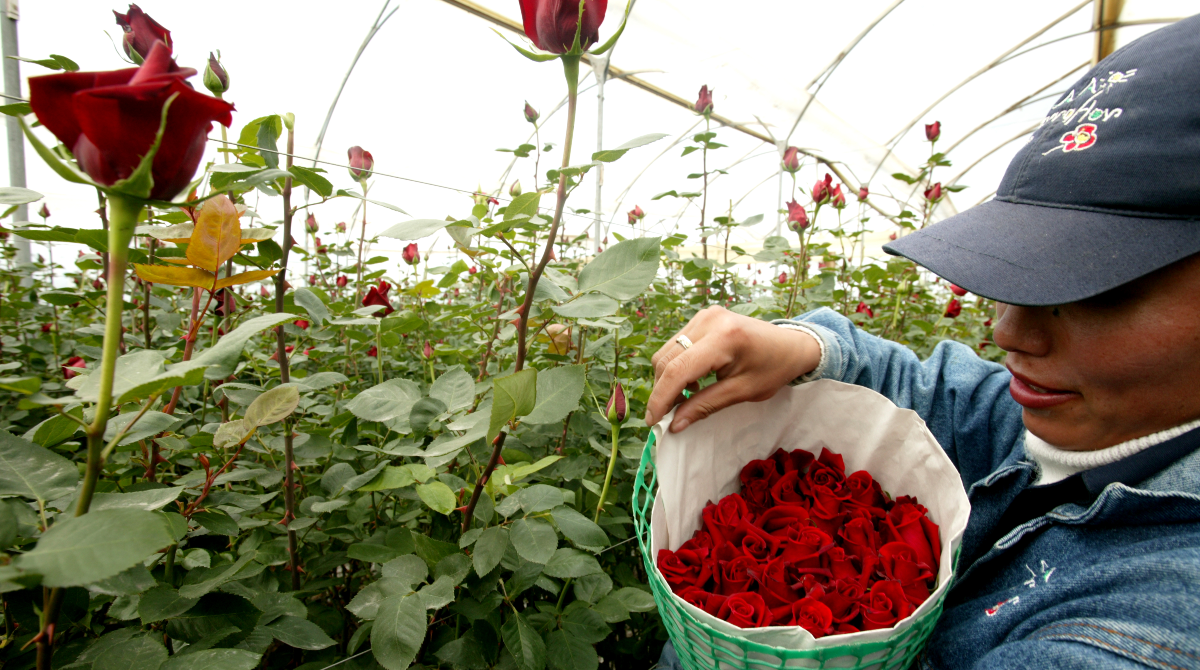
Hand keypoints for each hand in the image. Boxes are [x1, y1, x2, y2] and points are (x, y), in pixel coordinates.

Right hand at [644, 306, 821, 432]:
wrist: (792, 344)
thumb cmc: (773, 370)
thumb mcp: (742, 392)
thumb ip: (705, 406)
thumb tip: (674, 425)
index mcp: (725, 338)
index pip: (679, 370)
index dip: (661, 398)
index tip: (654, 422)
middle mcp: (709, 320)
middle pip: (667, 360)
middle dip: (663, 390)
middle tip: (668, 416)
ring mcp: (704, 315)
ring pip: (667, 352)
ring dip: (668, 378)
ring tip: (686, 397)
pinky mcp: (702, 317)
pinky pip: (676, 344)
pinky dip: (677, 366)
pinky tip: (694, 380)